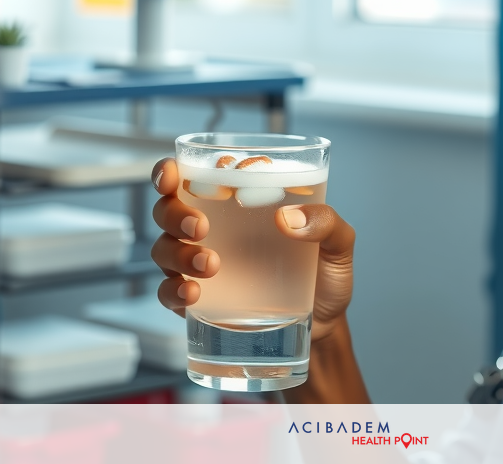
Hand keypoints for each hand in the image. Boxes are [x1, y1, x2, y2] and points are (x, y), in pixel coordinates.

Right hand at [149, 157, 356, 341]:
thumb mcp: (338, 244)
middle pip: (168, 208)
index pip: (193, 175)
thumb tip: (288, 218)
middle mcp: (214, 228)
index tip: (173, 176)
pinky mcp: (200, 300)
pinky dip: (173, 291)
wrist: (323, 331)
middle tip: (200, 227)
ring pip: (164, 248)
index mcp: (239, 202)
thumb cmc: (325, 277)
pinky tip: (193, 293)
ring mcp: (201, 264)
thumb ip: (326, 222)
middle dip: (174, 213)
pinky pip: (169, 292)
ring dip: (177, 253)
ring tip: (210, 266)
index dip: (170, 171)